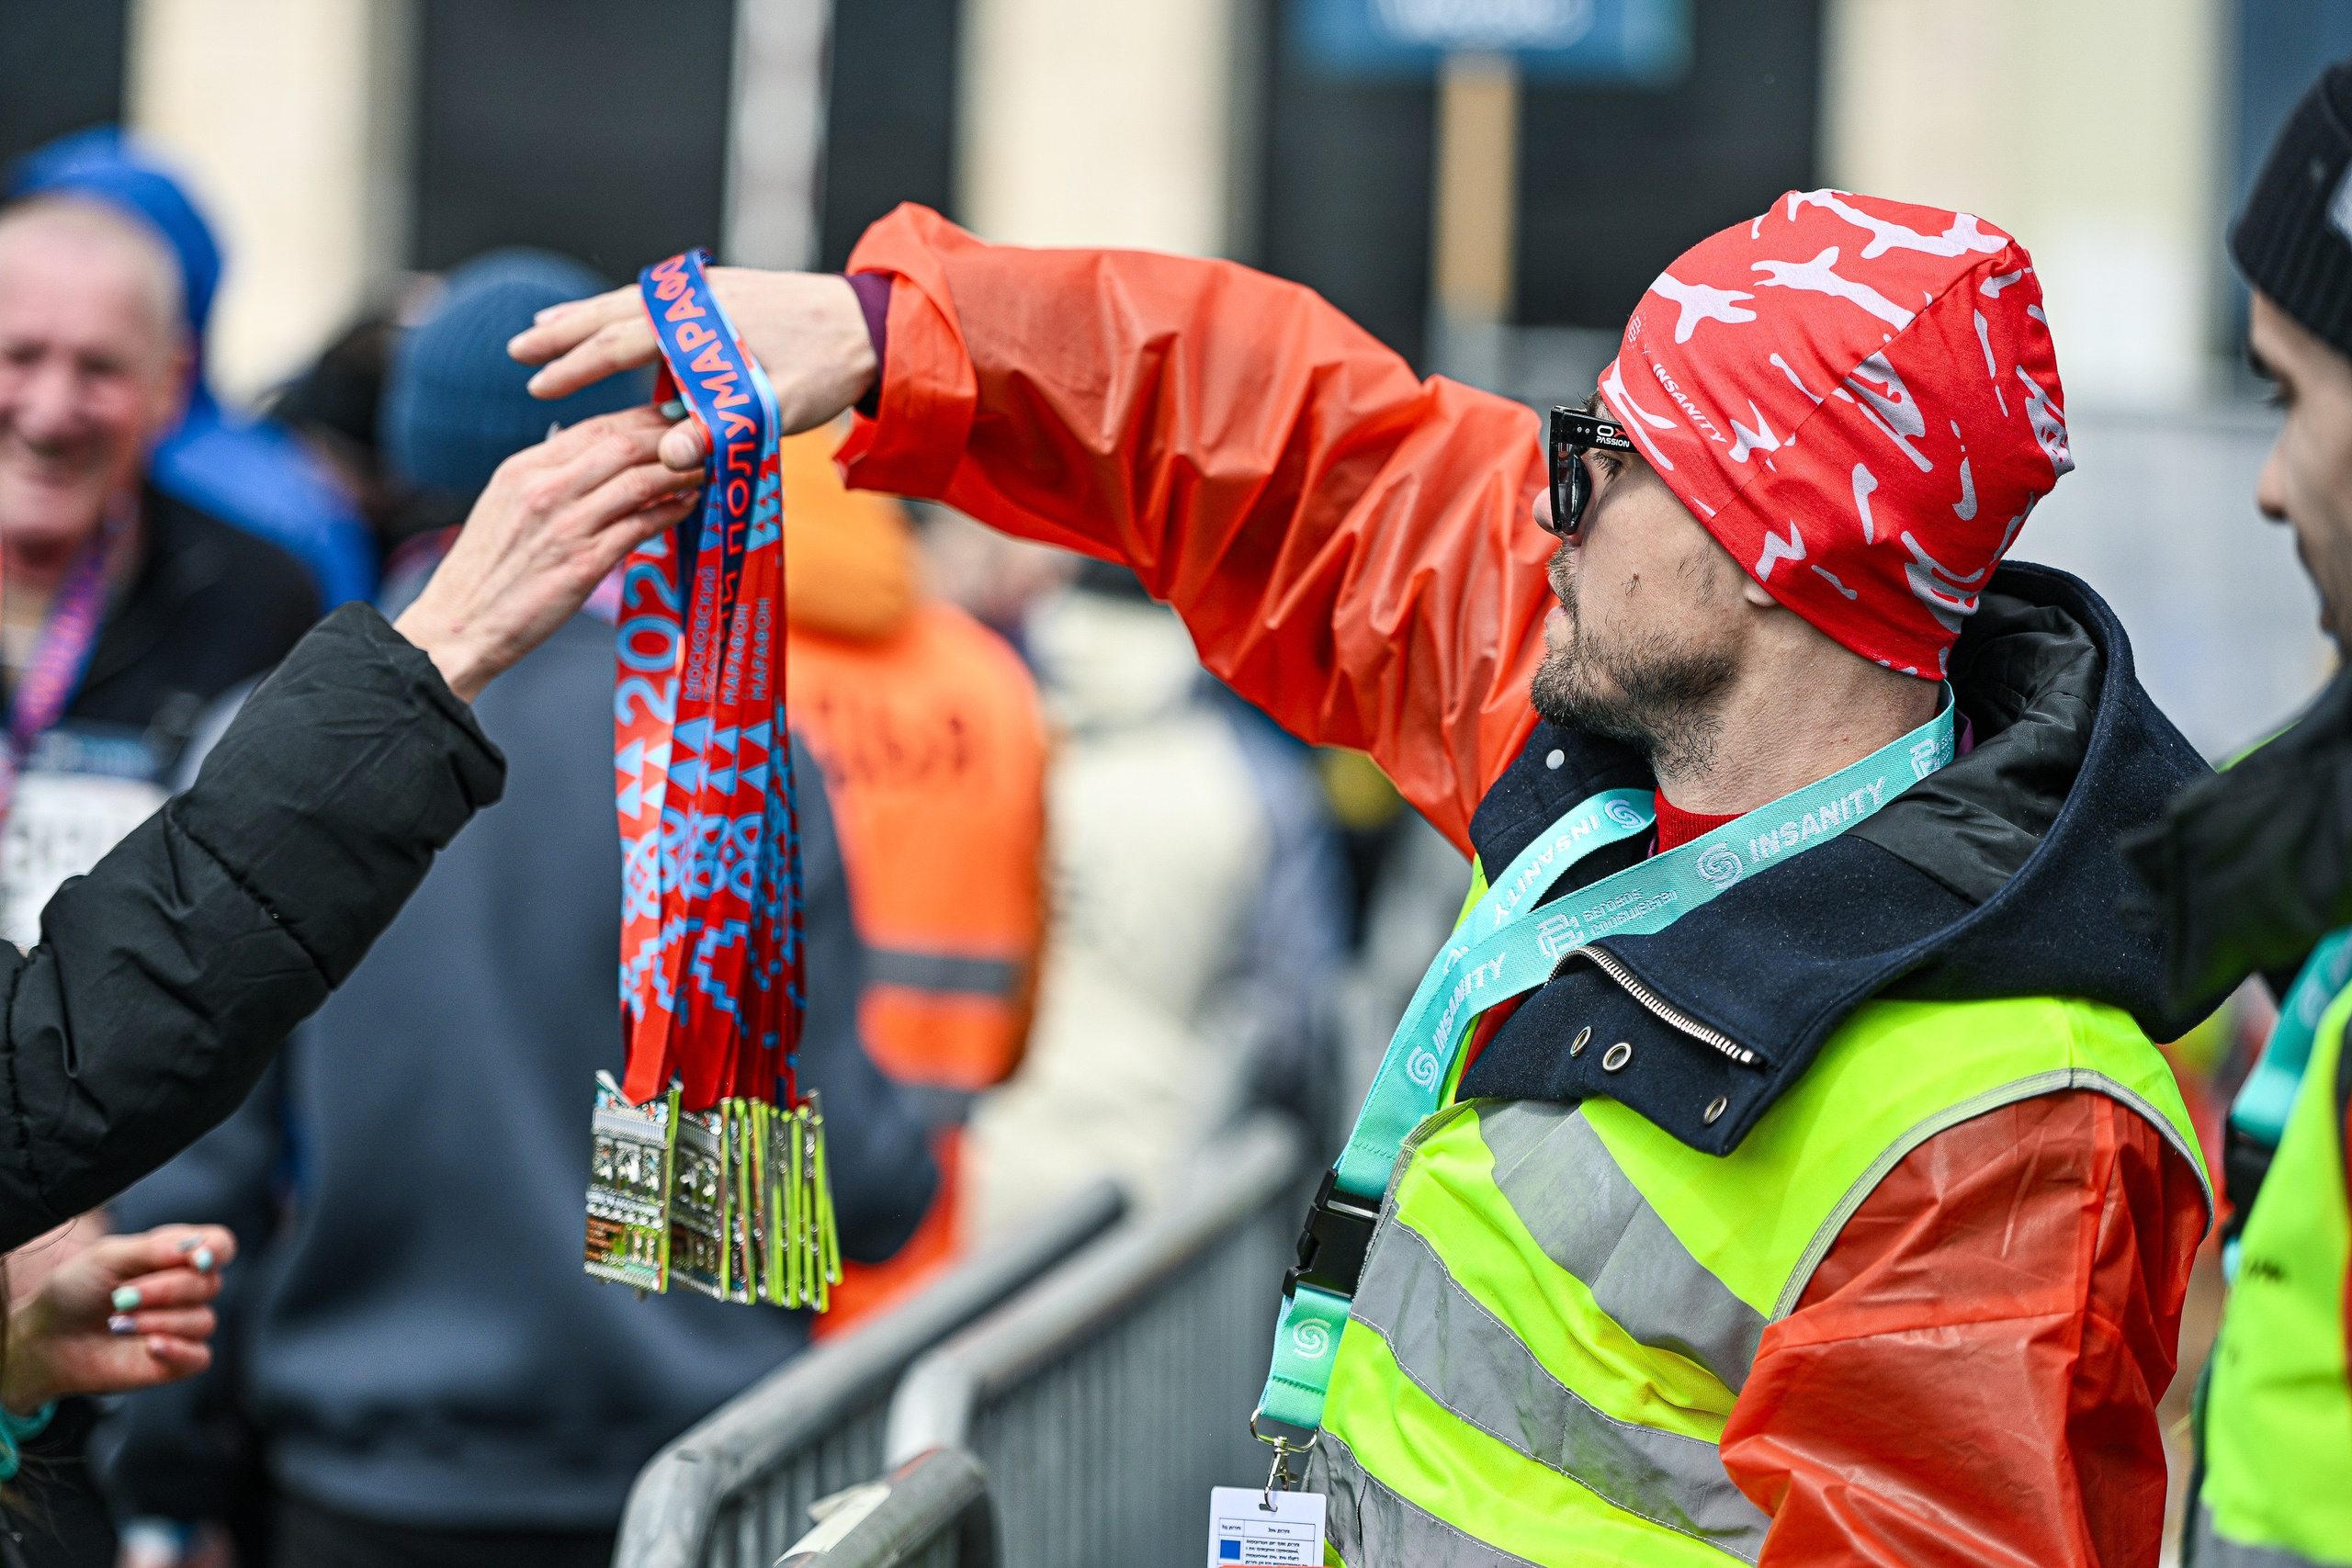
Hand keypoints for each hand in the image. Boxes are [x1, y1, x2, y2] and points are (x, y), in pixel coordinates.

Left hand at [3, 1225, 234, 1412]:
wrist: (45, 1340)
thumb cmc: (73, 1292)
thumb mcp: (106, 1257)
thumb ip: (152, 1249)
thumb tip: (197, 1253)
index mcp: (175, 1256)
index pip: (220, 1245)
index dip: (214, 1250)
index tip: (194, 1259)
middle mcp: (185, 1290)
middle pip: (209, 1284)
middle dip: (164, 1290)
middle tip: (121, 1297)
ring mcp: (182, 1326)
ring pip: (203, 1321)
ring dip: (159, 1321)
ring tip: (119, 1324)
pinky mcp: (175, 1361)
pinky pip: (200, 1357)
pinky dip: (177, 1350)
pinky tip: (149, 1347)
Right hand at [392, 407, 699, 701]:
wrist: (457, 628)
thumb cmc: (485, 572)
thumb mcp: (505, 506)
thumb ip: (547, 478)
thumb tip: (593, 458)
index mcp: (523, 469)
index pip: (595, 426)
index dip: (643, 417)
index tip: (674, 416)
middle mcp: (544, 489)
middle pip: (624, 444)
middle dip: (671, 436)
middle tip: (704, 437)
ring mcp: (565, 525)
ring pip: (640, 480)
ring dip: (682, 472)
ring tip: (707, 468)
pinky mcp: (583, 564)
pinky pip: (641, 526)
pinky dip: (672, 511)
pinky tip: (688, 506)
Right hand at [507, 269, 875, 470]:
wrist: (871, 322)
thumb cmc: (826, 370)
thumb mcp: (773, 409)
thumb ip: (718, 431)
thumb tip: (667, 455)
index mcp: (699, 328)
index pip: (622, 345)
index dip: (578, 368)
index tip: (538, 386)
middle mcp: (696, 301)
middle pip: (614, 313)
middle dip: (565, 334)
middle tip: (518, 350)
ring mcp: (709, 291)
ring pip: (632, 300)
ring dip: (589, 315)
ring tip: (547, 329)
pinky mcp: (725, 291)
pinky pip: (658, 297)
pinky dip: (626, 307)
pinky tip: (614, 317)